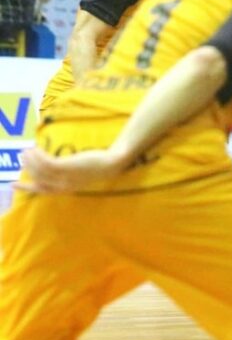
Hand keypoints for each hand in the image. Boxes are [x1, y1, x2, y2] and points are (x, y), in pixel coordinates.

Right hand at [13, 147, 128, 192]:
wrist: (111, 164)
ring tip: (27, 150)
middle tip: (23, 156)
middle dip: (27, 168)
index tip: (12, 184)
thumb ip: (66, 173)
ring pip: (39, 170)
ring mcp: (65, 177)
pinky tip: (35, 148)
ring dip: (30, 160)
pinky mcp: (67, 167)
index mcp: (66, 189)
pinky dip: (37, 155)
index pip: (42, 191)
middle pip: (38, 179)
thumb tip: (55, 166)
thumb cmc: (97, 166)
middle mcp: (63, 185)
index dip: (27, 188)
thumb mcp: (79, 173)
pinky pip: (45, 162)